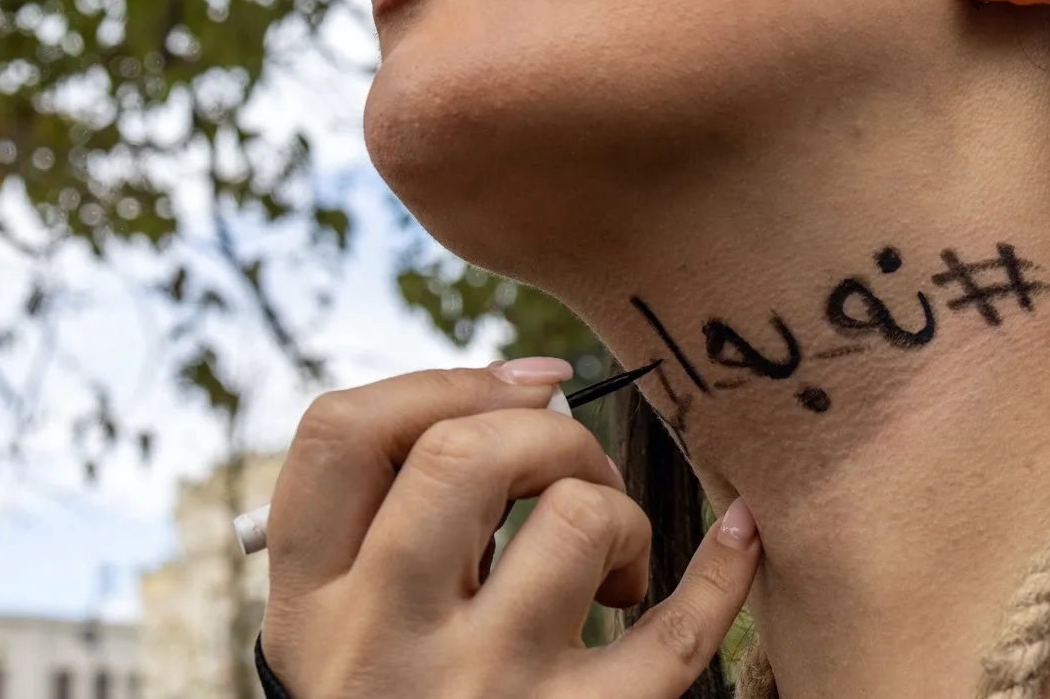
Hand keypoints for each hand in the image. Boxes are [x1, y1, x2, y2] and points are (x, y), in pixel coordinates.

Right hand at [259, 358, 761, 698]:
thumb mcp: (352, 631)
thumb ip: (393, 525)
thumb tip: (532, 395)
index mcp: (311, 607)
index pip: (342, 434)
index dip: (442, 382)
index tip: (522, 387)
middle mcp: (381, 646)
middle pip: (463, 453)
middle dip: (548, 432)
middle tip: (571, 473)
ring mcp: (480, 692)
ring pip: (574, 520)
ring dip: (616, 509)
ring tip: (613, 560)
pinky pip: (675, 634)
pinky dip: (722, 572)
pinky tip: (739, 534)